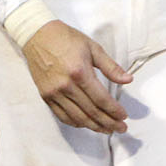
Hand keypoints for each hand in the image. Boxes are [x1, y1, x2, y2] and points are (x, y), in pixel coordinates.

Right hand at [22, 19, 132, 133]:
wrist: (38, 36)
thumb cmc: (66, 39)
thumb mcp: (93, 48)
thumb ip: (111, 67)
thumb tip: (128, 79)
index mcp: (80, 72)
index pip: (101, 99)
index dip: (114, 111)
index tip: (124, 116)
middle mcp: (66, 86)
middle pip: (92, 112)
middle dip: (109, 122)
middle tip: (121, 128)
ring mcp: (54, 93)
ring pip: (78, 118)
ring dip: (94, 126)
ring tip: (107, 129)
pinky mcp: (46, 96)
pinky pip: (63, 116)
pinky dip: (76, 123)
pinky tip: (86, 124)